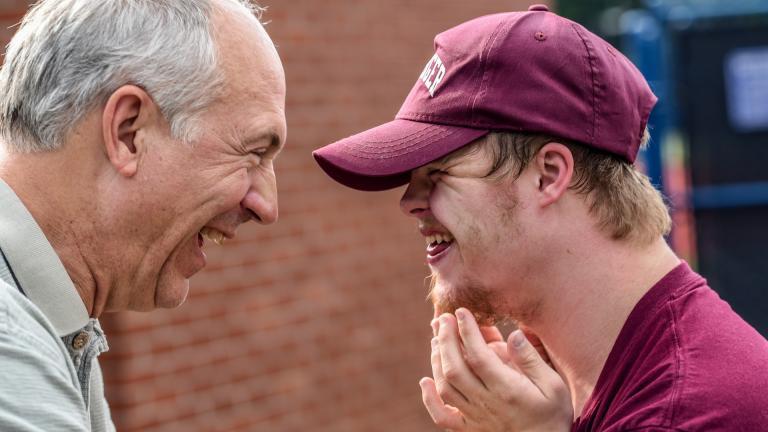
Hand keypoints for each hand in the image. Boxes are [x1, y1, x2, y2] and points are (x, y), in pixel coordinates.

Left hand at [420, 308, 572, 431]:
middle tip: (444, 318)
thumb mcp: (554, 386)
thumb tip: (513, 334)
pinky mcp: (468, 429)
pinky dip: (429, 399)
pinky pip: (442, 417)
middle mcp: (486, 404)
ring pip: (445, 386)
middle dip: (446, 339)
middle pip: (455, 368)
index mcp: (507, 390)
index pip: (479, 356)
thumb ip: (532, 360)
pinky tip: (425, 381)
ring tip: (437, 338)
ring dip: (437, 359)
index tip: (462, 311)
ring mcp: (474, 417)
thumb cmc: (552, 415)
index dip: (467, 331)